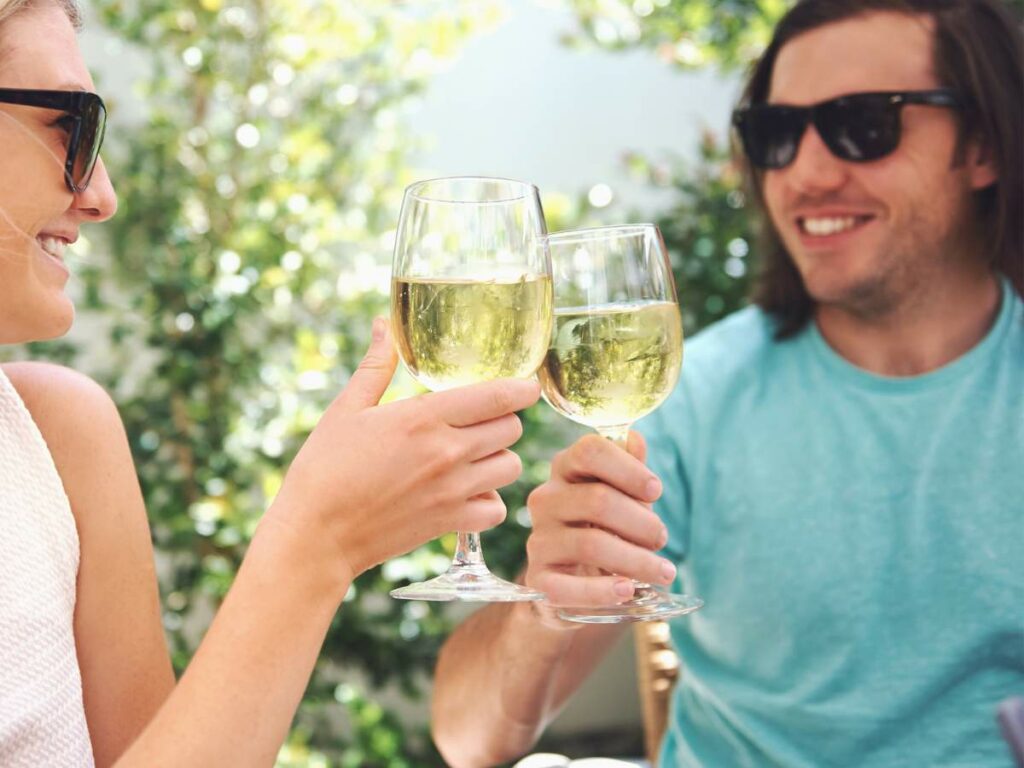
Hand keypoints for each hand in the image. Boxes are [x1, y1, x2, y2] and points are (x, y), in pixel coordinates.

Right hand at [264, 317, 540, 583]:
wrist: (315, 534)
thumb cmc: (324, 468)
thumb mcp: (346, 409)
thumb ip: (375, 366)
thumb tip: (382, 325)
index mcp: (423, 417)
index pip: (498, 397)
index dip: (522, 388)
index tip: (526, 385)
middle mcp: (447, 452)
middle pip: (512, 428)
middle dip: (504, 419)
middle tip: (482, 420)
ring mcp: (452, 490)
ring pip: (511, 466)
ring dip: (499, 458)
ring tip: (475, 455)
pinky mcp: (450, 522)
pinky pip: (497, 509)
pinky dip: (489, 500)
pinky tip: (468, 491)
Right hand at [524, 432, 675, 608]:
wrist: (572, 580)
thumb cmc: (604, 527)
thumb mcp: (621, 495)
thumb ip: (629, 468)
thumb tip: (635, 438)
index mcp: (565, 469)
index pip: (589, 451)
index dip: (627, 468)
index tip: (656, 491)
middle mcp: (546, 500)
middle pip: (597, 500)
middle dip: (642, 522)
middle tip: (662, 539)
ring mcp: (538, 540)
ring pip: (590, 544)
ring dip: (636, 560)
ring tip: (662, 571)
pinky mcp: (538, 579)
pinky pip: (569, 587)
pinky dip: (603, 590)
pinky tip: (627, 591)